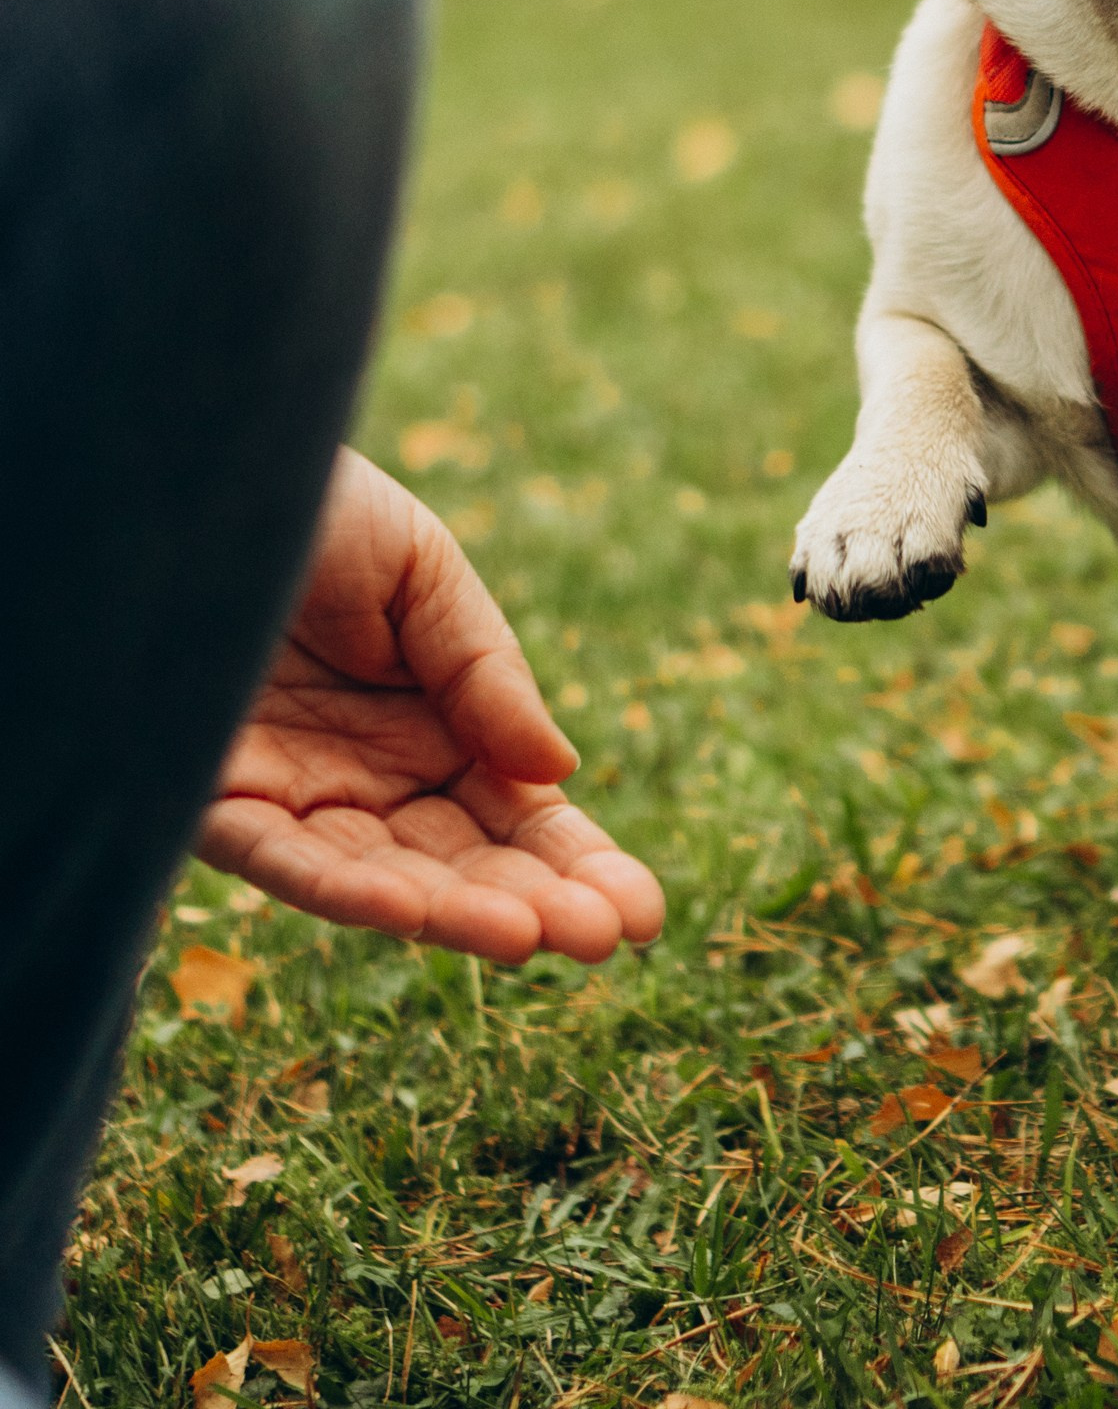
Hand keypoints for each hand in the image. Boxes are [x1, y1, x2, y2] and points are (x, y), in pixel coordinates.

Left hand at [196, 450, 663, 963]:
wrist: (185, 470)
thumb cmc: (309, 505)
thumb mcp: (421, 572)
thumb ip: (485, 671)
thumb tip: (560, 770)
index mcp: (432, 722)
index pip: (517, 813)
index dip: (576, 863)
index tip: (641, 914)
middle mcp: (366, 777)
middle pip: (462, 862)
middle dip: (535, 903)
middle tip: (606, 938)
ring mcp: (292, 795)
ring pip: (382, 879)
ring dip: (454, 915)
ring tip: (532, 935)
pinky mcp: (211, 800)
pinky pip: (280, 862)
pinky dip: (341, 888)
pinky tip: (408, 908)